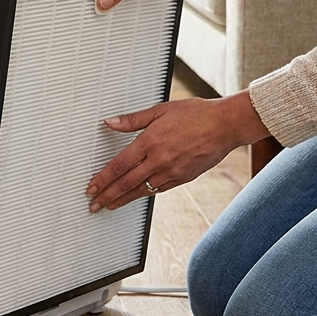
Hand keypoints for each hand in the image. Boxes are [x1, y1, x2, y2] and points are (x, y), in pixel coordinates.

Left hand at [86, 92, 268, 211]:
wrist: (225, 125)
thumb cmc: (195, 114)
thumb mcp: (160, 110)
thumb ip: (132, 120)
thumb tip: (110, 122)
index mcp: (150, 141)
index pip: (119, 165)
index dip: (103, 179)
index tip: (91, 187)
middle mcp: (159, 160)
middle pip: (127, 182)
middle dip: (107, 195)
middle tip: (93, 204)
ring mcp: (172, 172)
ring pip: (142, 190)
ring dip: (123, 199)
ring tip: (109, 206)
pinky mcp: (183, 178)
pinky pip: (159, 189)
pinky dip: (144, 194)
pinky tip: (135, 196)